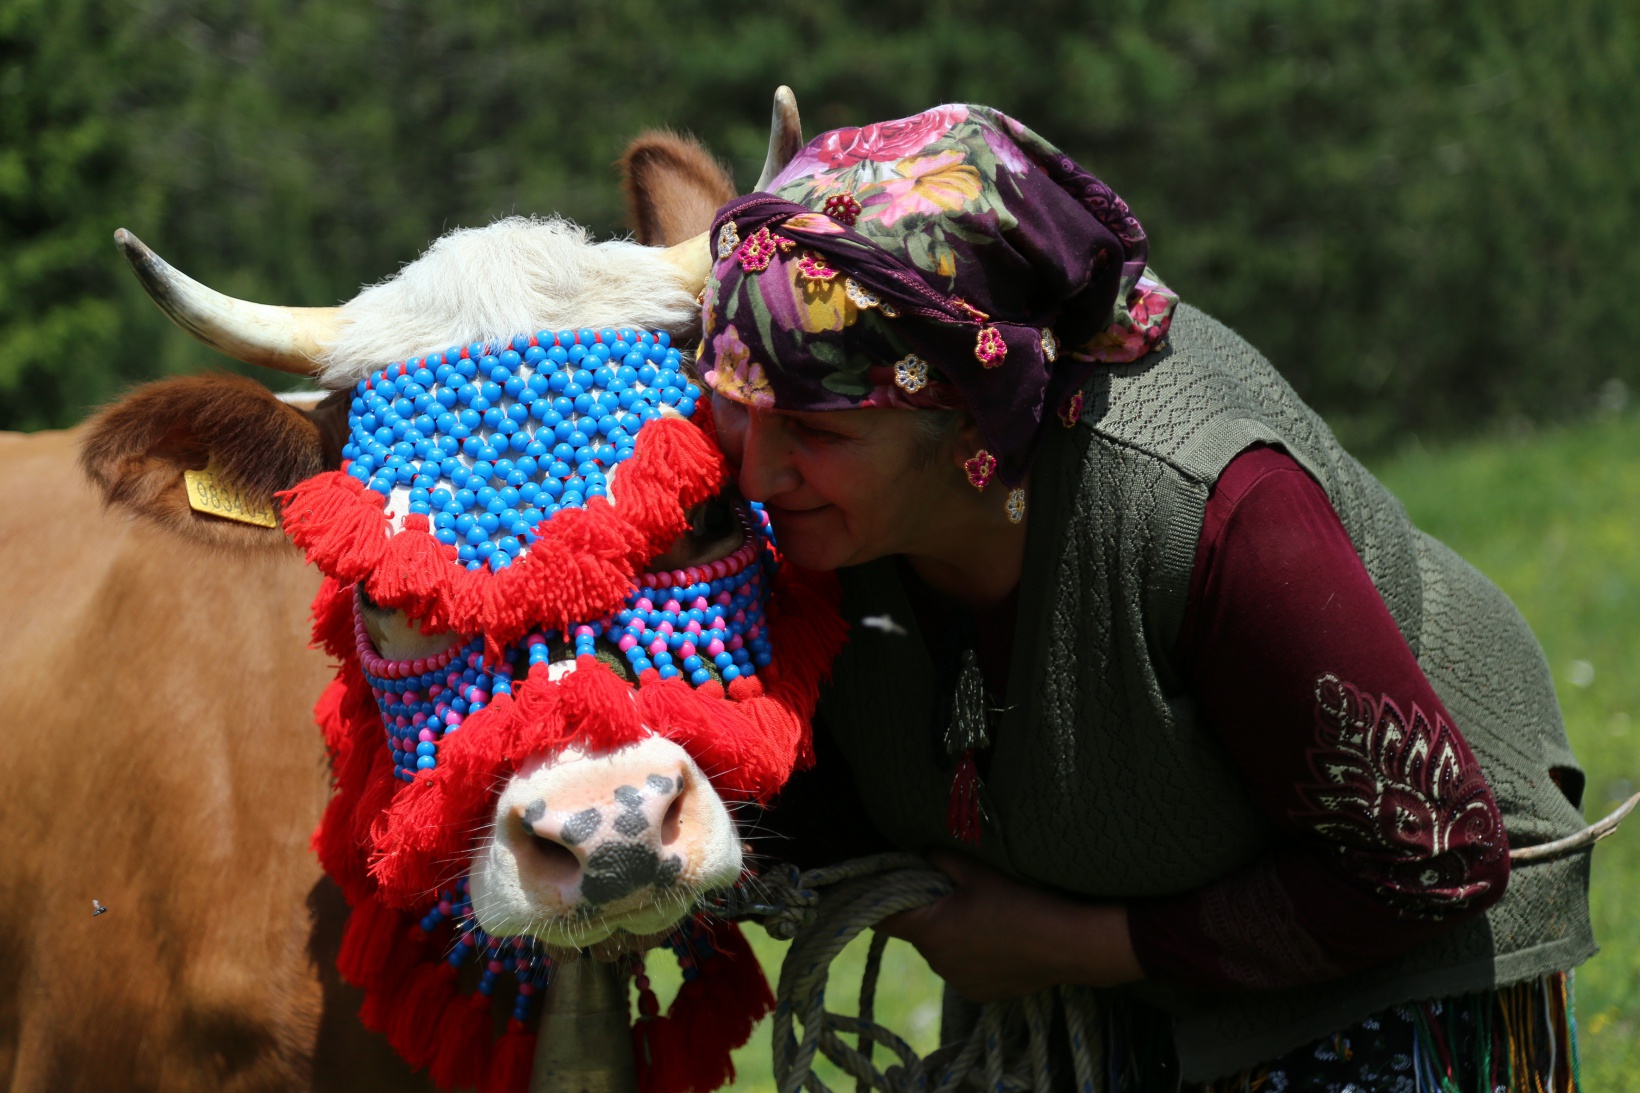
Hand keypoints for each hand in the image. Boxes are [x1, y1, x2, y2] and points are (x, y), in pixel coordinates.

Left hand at [879, 852, 1142, 1002]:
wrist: (1068, 943)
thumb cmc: (1020, 901)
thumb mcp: (978, 871)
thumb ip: (942, 860)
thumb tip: (923, 853)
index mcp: (929, 930)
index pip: (883, 918)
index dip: (882, 900)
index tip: (889, 886)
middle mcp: (937, 962)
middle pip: (918, 932)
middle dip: (928, 912)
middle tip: (954, 893)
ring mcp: (958, 982)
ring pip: (941, 951)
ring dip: (951, 935)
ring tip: (983, 917)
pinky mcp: (979, 994)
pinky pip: (962, 969)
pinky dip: (971, 955)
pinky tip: (998, 940)